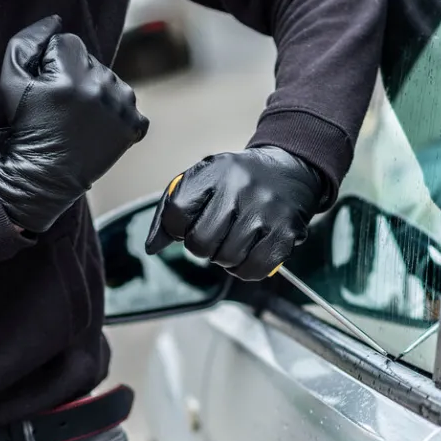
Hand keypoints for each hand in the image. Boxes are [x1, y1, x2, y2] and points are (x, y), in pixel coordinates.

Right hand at [0, 15, 149, 232]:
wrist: (44, 176)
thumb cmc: (26, 128)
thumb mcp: (11, 80)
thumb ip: (26, 42)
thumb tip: (55, 21)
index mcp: (72, 75)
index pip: (69, 43)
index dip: (53, 64)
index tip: (48, 90)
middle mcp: (101, 88)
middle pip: (92, 61)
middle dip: (77, 77)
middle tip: (62, 108)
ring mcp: (121, 109)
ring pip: (111, 81)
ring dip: (98, 93)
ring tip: (79, 119)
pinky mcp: (134, 127)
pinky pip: (128, 106)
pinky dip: (116, 115)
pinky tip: (97, 129)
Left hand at [144, 146, 323, 280]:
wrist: (288, 170)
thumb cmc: (236, 181)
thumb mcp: (201, 181)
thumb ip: (170, 212)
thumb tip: (152, 248)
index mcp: (213, 171)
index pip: (177, 213)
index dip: (176, 229)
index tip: (187, 226)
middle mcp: (240, 188)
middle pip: (200, 242)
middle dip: (201, 247)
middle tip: (213, 236)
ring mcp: (265, 211)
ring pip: (226, 259)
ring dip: (224, 259)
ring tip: (232, 241)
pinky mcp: (285, 231)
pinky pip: (254, 269)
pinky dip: (245, 270)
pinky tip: (247, 253)